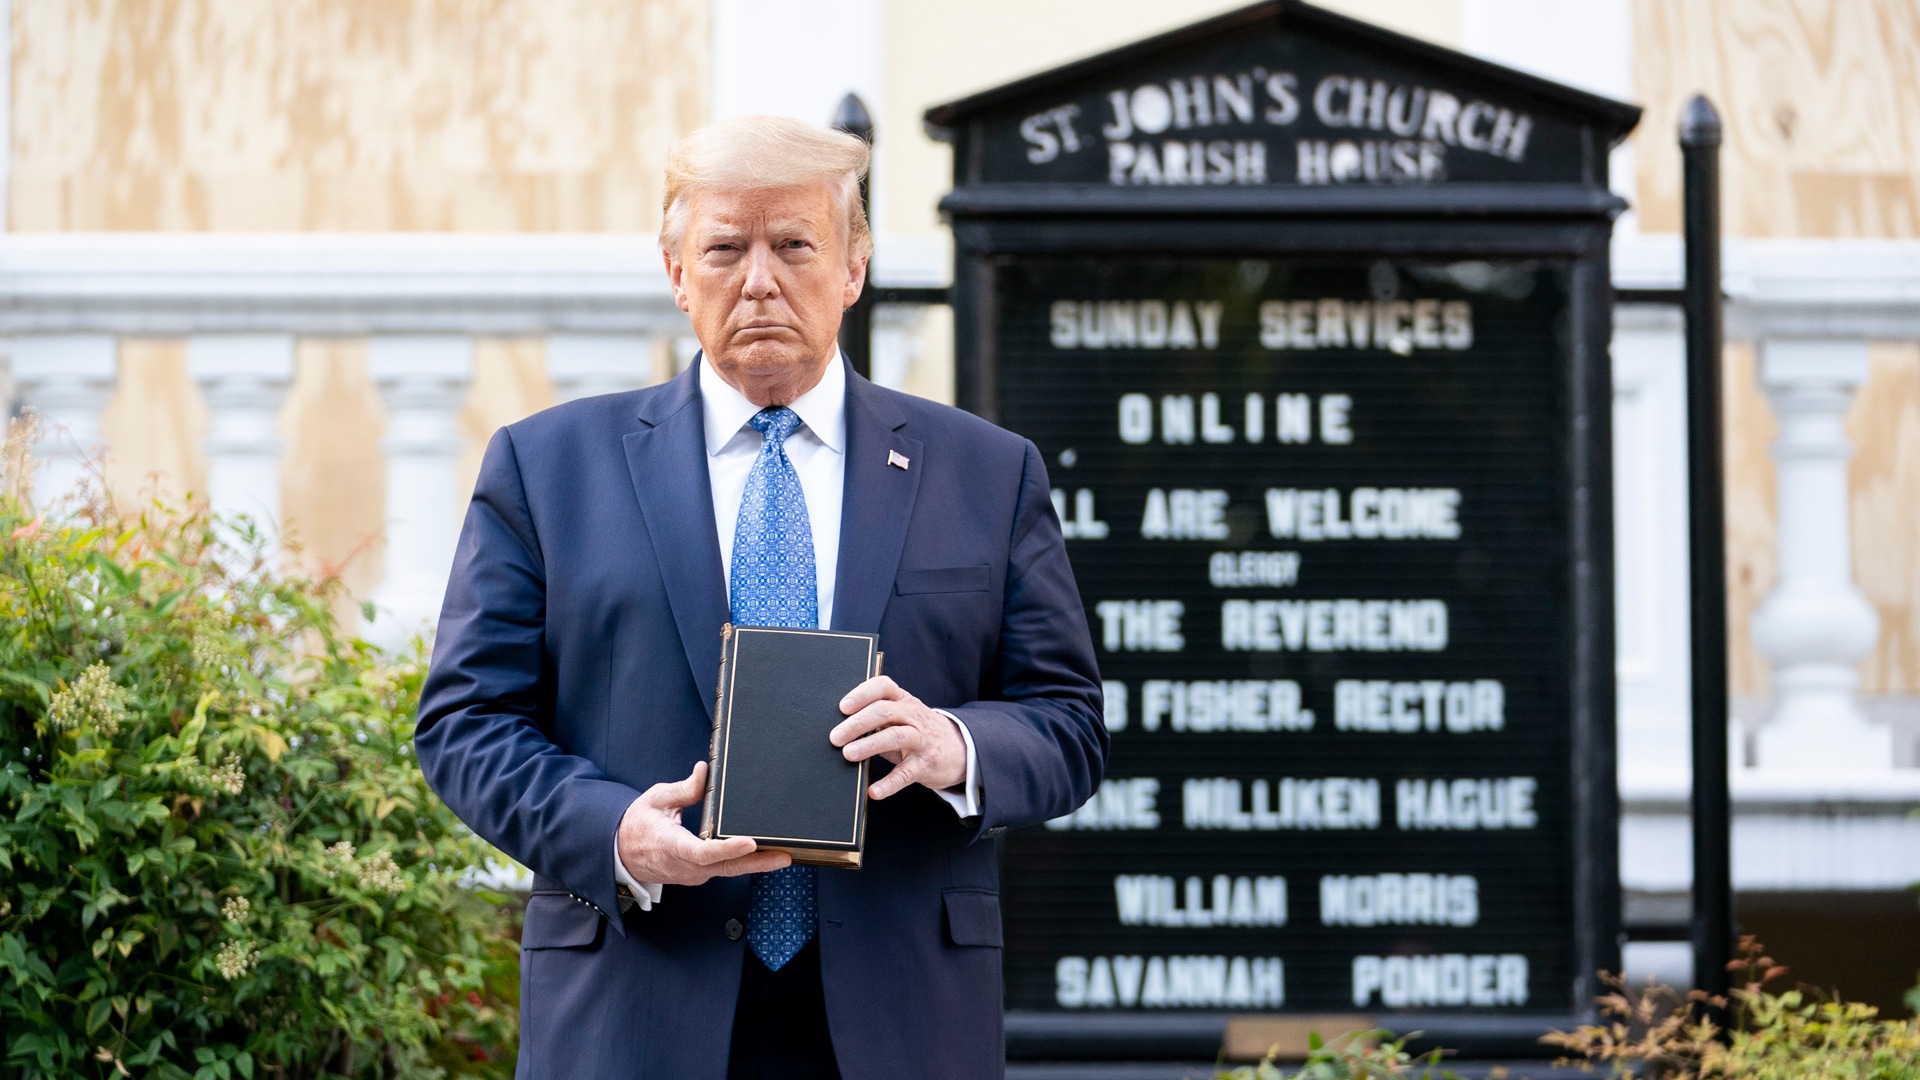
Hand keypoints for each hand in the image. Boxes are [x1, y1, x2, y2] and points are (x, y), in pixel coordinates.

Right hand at [616, 762, 791, 885]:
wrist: (621, 854)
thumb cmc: (639, 824)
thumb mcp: (656, 799)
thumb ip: (683, 788)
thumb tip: (706, 770)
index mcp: (672, 846)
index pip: (703, 851)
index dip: (728, 848)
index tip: (750, 842)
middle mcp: (686, 866)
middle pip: (726, 867)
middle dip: (757, 862)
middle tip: (784, 855)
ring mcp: (694, 874)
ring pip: (729, 870)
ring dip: (755, 863)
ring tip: (784, 852)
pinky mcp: (700, 874)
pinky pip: (725, 869)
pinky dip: (744, 862)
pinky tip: (765, 853)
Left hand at [831, 676, 966, 799]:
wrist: (958, 749)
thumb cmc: (915, 730)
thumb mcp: (900, 716)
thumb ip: (875, 715)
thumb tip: (837, 726)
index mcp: (903, 700)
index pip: (884, 687)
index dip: (863, 694)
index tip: (843, 707)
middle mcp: (913, 715)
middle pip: (884, 711)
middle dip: (857, 723)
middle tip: (835, 737)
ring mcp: (921, 739)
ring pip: (895, 736)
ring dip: (869, 745)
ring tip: (848, 754)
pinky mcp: (925, 764)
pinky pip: (906, 774)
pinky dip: (889, 783)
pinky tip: (873, 791)